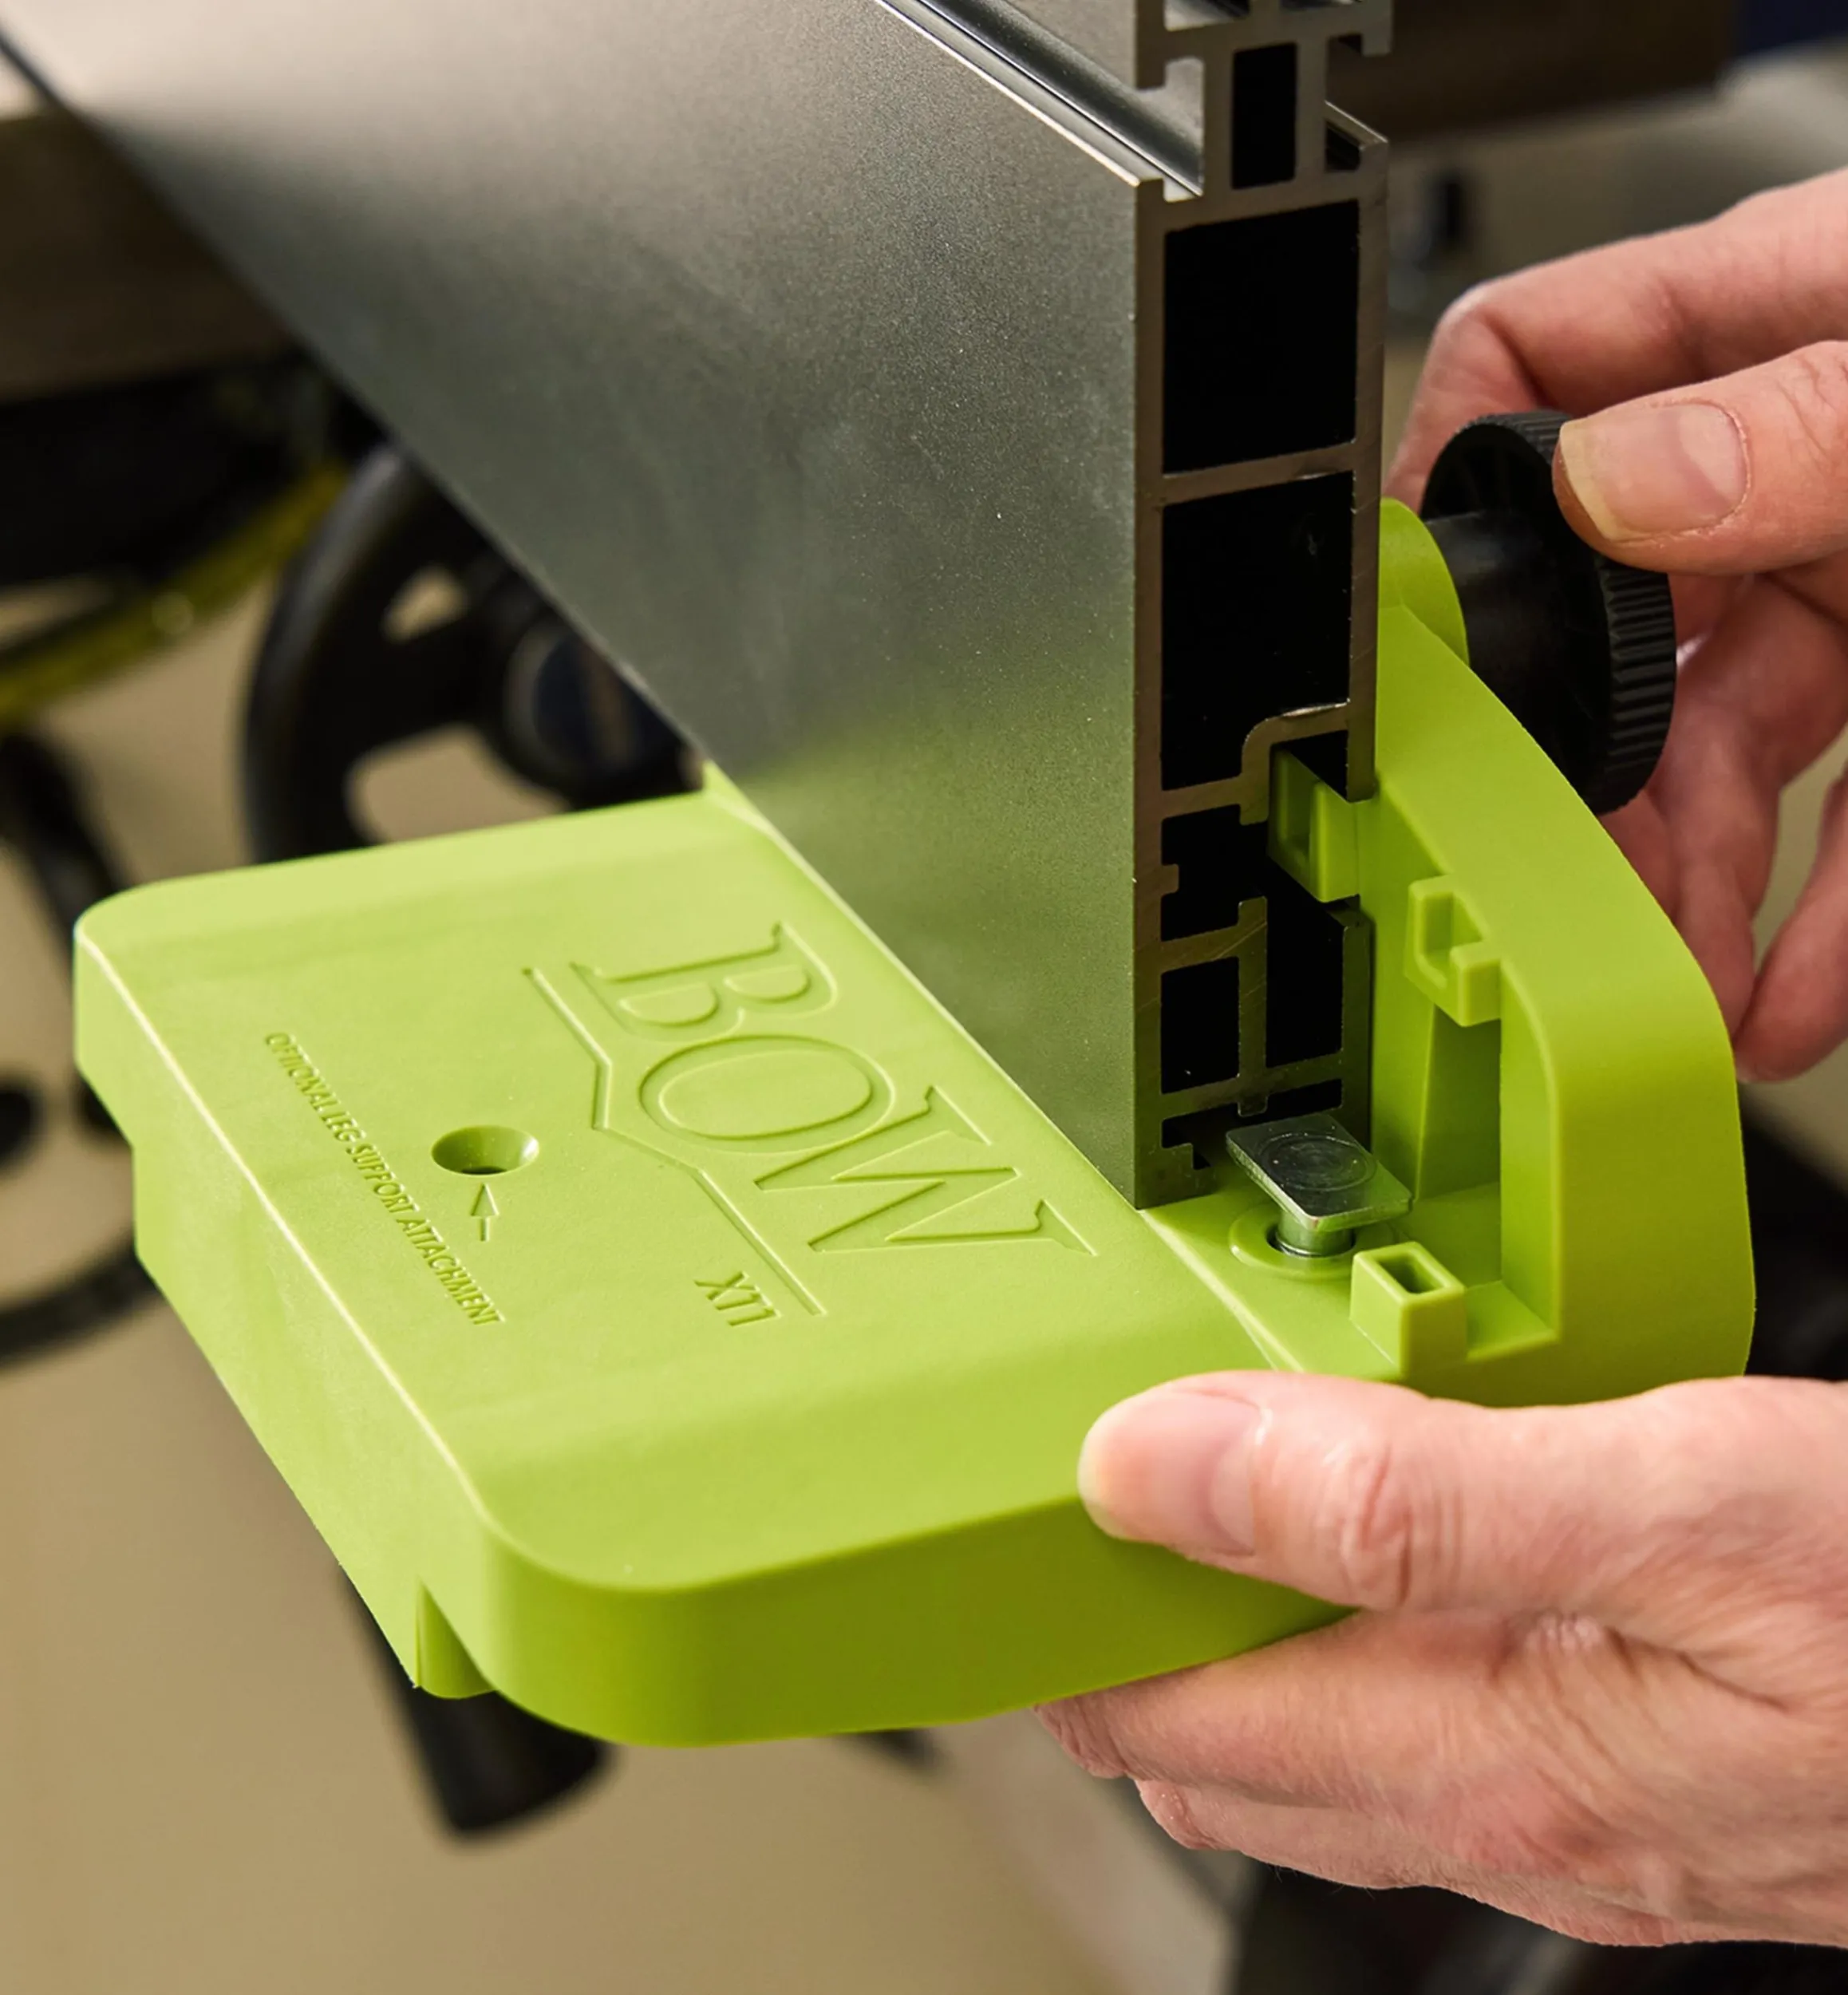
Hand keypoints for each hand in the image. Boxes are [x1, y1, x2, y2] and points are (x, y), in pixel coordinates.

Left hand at [1039, 1373, 1847, 1946]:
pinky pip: (1449, 1716)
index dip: (1065, 1627)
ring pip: (1338, 1738)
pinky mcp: (1656, 1763)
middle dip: (1121, 1647)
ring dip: (1237, 1643)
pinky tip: (1377, 1557)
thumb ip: (1404, 1496)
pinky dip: (1361, 1642)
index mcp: (1490, 1750)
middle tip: (1049, 1518)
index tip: (987, 1533)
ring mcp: (1590, 1802)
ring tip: (1172, 1524)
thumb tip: (1159, 1465)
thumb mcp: (1676, 1507)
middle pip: (1239, 1744)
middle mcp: (1521, 1806)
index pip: (1180, 1711)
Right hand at [1390, 166, 1847, 1083]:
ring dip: (1686, 879)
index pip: (1532, 368)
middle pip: (1605, 615)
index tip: (1413, 638)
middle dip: (1582, 768)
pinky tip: (1788, 1001)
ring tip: (1671, 983)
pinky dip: (1811, 925)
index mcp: (1778, 320)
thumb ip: (1801, 425)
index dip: (1444, 486)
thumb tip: (1613, 484)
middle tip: (1558, 884)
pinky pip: (1838, 815)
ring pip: (1714, 742)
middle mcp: (1791, 454)